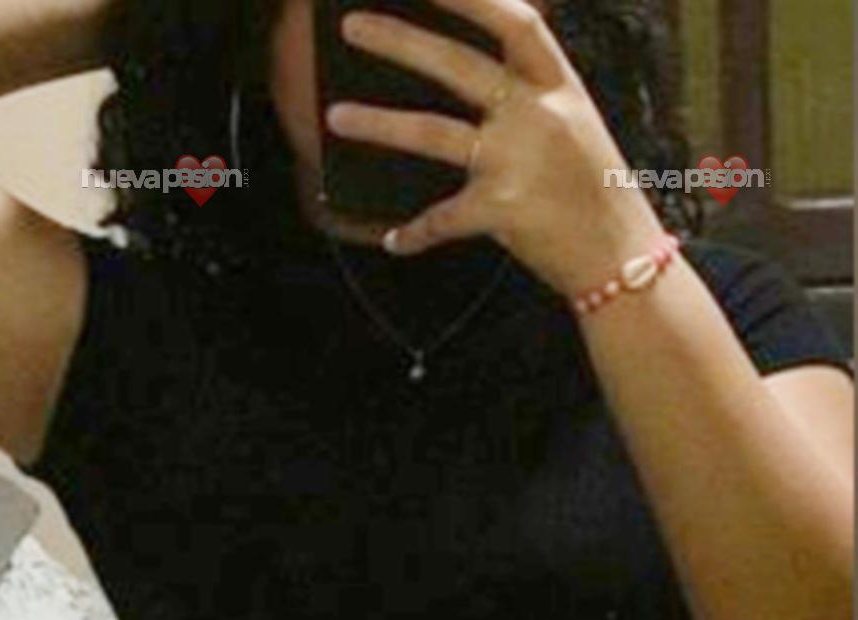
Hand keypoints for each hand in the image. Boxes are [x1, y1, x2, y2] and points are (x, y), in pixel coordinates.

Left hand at [325, 0, 666, 297]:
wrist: (621, 258)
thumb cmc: (595, 191)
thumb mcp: (576, 124)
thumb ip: (533, 92)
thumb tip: (480, 70)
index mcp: (559, 87)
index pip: (514, 21)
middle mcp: (537, 115)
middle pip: (457, 65)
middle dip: (401, 41)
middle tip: (353, 25)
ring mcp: (517, 162)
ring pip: (433, 133)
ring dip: (379, 123)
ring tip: (335, 117)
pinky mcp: (501, 210)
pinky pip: (443, 219)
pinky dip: (415, 234)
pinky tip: (393, 241)